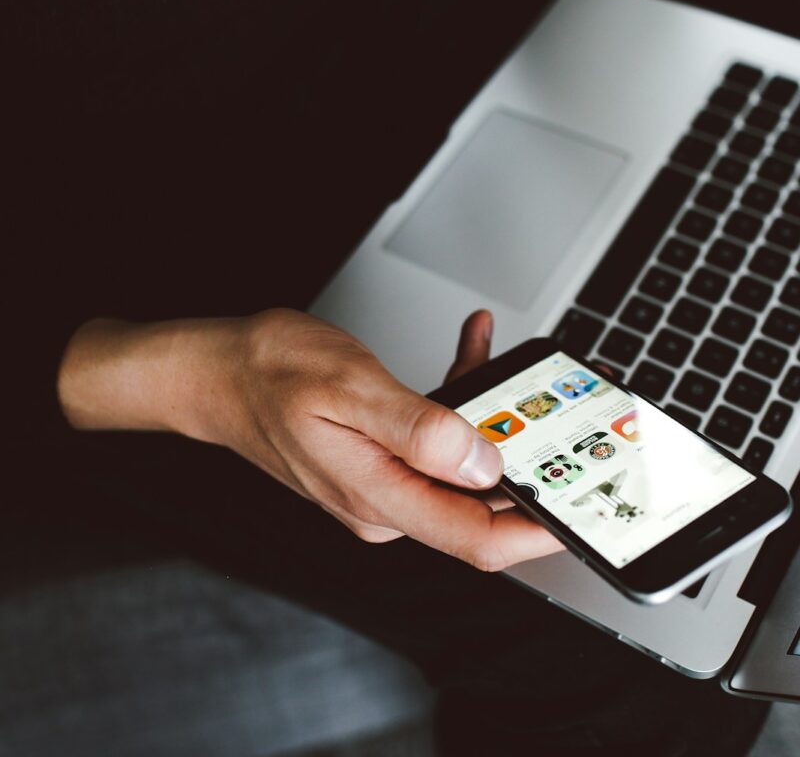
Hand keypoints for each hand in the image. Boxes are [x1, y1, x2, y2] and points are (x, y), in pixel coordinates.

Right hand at [59, 309, 561, 569]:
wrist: (219, 372)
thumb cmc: (267, 373)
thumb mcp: (347, 386)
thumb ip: (419, 429)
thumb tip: (483, 463)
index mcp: (379, 495)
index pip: (477, 538)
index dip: (539, 531)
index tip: (582, 508)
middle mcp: (385, 501)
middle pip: (479, 503)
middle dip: (526, 459)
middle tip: (552, 408)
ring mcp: (383, 484)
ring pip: (462, 467)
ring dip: (489, 417)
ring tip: (495, 358)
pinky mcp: (381, 461)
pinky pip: (438, 442)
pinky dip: (458, 402)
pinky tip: (465, 355)